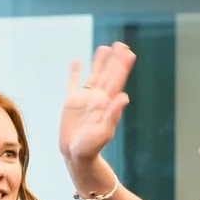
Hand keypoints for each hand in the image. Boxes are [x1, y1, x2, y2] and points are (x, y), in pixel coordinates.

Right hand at [59, 43, 135, 171]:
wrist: (76, 156)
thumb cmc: (91, 148)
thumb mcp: (104, 132)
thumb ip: (113, 114)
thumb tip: (124, 97)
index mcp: (106, 103)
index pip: (116, 80)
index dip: (122, 66)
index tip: (129, 52)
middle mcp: (97, 98)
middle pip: (107, 74)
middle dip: (114, 60)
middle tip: (121, 44)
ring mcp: (84, 100)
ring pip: (93, 76)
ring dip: (99, 62)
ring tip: (105, 48)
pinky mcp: (70, 103)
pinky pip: (72, 83)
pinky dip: (73, 72)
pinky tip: (76, 61)